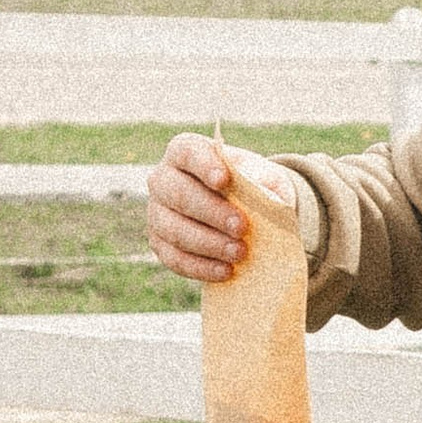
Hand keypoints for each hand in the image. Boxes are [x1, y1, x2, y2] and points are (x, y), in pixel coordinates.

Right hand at [148, 132, 283, 284]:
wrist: (243, 211)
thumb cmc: (252, 185)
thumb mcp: (264, 176)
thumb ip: (264, 180)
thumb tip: (261, 192)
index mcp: (184, 151)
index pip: (188, 153)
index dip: (204, 165)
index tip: (224, 180)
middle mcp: (163, 179)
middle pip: (178, 194)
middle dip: (211, 212)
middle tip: (242, 227)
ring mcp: (157, 212)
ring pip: (173, 229)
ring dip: (208, 244)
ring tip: (240, 253)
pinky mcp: (160, 243)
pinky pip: (174, 258)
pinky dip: (201, 267)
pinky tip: (226, 271)